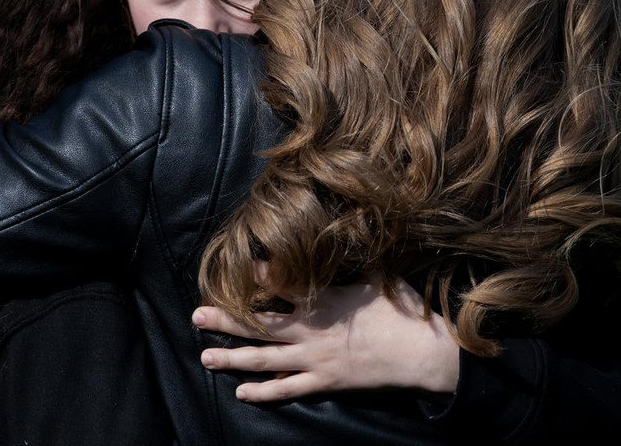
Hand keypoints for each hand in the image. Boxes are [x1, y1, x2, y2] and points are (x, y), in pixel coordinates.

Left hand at [192, 275, 459, 402]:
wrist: (423, 354)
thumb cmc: (403, 312)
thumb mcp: (379, 277)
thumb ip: (357, 259)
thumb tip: (352, 228)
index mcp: (324, 301)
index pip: (282, 286)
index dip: (257, 276)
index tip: (234, 268)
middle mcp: (312, 331)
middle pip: (260, 325)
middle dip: (226, 320)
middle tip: (197, 316)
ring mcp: (315, 359)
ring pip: (265, 359)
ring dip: (233, 357)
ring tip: (205, 356)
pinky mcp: (324, 382)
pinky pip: (287, 389)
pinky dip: (263, 392)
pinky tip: (242, 392)